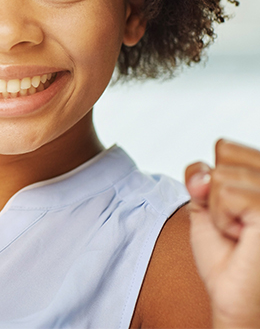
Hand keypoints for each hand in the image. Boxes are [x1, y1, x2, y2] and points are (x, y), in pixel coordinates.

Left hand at [186, 140, 259, 327]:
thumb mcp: (204, 204)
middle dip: (214, 194)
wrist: (233, 294)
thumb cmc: (226, 254)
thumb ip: (199, 177)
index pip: (225, 147)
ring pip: (221, 176)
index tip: (228, 208)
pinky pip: (225, 194)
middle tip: (235, 224)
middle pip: (222, 157)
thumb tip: (202, 172)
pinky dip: (223, 219)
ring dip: (219, 211)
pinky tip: (243, 237)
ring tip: (240, 232)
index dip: (211, 178)